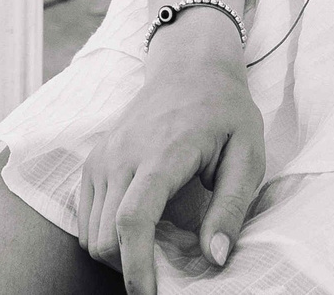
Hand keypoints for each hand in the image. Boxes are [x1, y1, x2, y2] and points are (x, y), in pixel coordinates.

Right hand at [77, 15, 264, 294]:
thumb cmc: (225, 112)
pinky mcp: (92, 164)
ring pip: (91, 234)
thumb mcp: (248, 155)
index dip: (136, 267)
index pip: (134, 220)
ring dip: (121, 252)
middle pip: (106, 236)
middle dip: (134, 265)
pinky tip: (142, 224)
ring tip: (163, 238)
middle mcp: (121, 156)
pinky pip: (86, 219)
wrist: (190, 67)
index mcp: (162, 153)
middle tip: (175, 259)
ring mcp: (101, 159)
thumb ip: (231, 208)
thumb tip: (214, 259)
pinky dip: (107, 235)